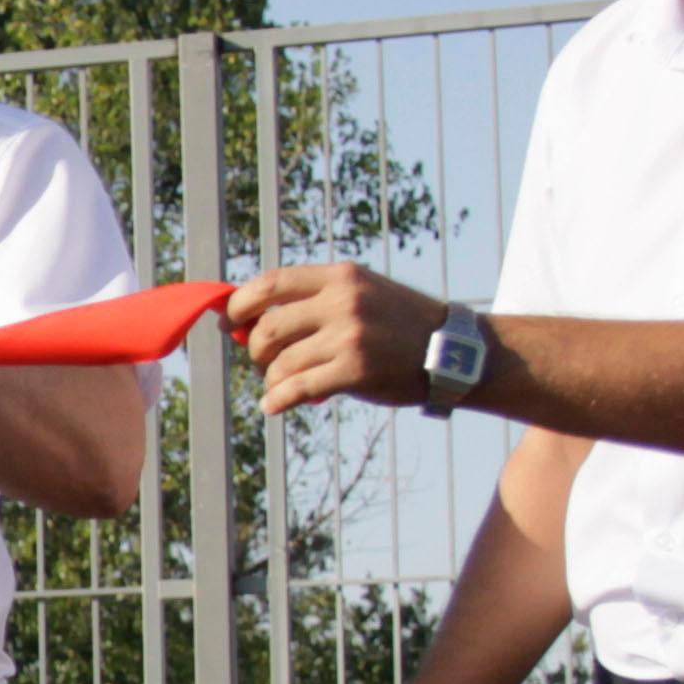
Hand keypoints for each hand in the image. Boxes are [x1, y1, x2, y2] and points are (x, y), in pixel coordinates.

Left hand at [230, 262, 449, 413]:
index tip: (231, 321)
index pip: (270, 283)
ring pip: (281, 363)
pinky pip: (298, 389)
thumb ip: (312, 302)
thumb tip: (248, 324)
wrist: (452, 351)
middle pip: (268, 327)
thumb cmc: (398, 324)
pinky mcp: (356, 370)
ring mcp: (350, 336)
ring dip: (274, 379)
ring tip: (283, 385)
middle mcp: (343, 301)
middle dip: (257, 350)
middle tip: (265, 361)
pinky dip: (278, 400)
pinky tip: (274, 405)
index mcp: (340, 277)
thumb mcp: (361, 294)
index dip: (240, 304)